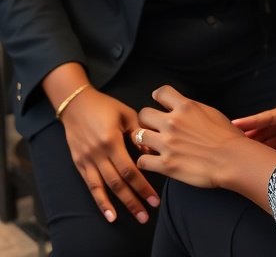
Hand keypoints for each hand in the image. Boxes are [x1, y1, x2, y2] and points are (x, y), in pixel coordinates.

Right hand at [58, 86, 159, 223]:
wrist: (75, 104)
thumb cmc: (105, 106)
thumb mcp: (126, 113)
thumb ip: (138, 133)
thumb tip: (151, 153)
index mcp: (111, 140)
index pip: (130, 169)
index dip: (142, 186)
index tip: (154, 199)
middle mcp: (98, 153)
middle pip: (118, 183)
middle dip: (134, 200)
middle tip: (146, 216)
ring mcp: (87, 160)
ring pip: (105, 188)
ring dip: (119, 205)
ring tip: (133, 217)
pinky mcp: (79, 164)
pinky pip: (91, 186)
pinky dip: (100, 201)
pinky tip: (109, 215)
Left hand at [135, 85, 247, 188]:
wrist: (232, 159)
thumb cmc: (228, 138)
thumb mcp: (211, 113)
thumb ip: (193, 110)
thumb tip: (185, 111)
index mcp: (185, 107)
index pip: (161, 92)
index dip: (158, 97)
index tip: (158, 102)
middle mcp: (173, 122)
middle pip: (144, 113)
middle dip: (146, 120)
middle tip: (152, 127)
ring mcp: (167, 143)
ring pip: (139, 136)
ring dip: (143, 141)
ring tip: (149, 145)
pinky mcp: (166, 164)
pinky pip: (143, 161)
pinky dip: (145, 162)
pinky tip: (152, 162)